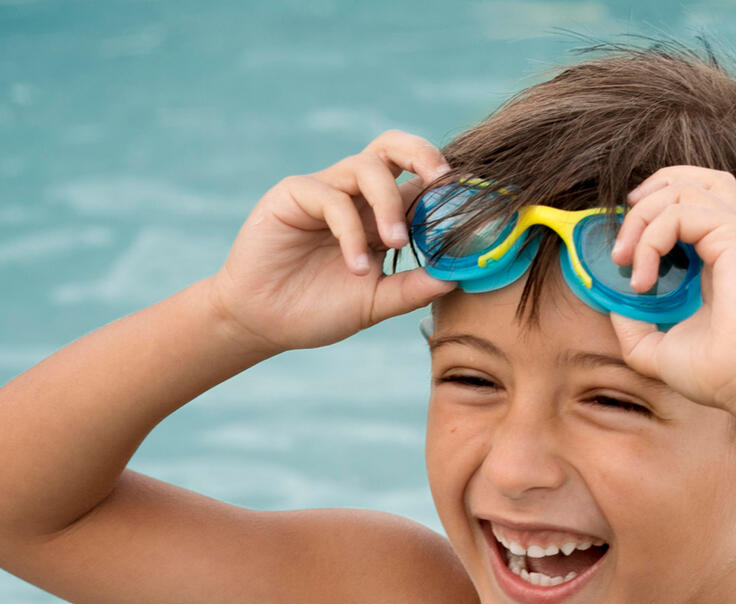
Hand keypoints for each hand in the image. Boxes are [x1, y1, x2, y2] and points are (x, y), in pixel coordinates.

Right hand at [210, 130, 456, 351]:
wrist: (263, 324)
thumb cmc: (317, 310)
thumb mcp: (375, 304)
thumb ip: (412, 289)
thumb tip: (458, 276)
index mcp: (379, 215)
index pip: (418, 183)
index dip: (445, 188)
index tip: (472, 208)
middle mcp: (355, 195)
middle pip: (393, 147)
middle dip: (423, 153)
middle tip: (442, 180)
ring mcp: (324, 190)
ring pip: (367, 167)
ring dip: (389, 203)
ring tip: (394, 244)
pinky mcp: (293, 194)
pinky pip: (332, 197)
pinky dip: (350, 231)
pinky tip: (355, 267)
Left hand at [605, 166, 735, 409]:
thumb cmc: (714, 371)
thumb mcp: (657, 348)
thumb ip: (634, 326)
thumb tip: (613, 303)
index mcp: (720, 256)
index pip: (693, 201)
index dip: (652, 208)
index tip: (623, 248)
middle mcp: (732, 238)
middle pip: (692, 179)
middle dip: (645, 199)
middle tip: (619, 247)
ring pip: (682, 188)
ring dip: (641, 220)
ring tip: (625, 262)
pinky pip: (680, 212)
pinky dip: (651, 239)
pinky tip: (644, 278)